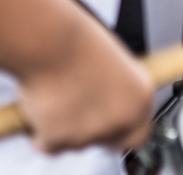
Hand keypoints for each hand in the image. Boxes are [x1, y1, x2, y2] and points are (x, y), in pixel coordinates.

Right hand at [17, 18, 152, 153]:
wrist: (49, 40)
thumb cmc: (76, 40)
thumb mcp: (112, 63)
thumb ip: (117, 89)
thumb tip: (108, 100)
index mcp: (140, 96)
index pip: (140, 132)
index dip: (123, 128)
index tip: (111, 122)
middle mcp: (121, 119)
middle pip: (111, 142)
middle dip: (95, 132)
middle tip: (78, 112)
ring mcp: (91, 133)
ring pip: (77, 142)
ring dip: (66, 127)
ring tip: (57, 94)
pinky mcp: (59, 141)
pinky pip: (48, 143)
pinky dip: (41, 129)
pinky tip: (41, 104)